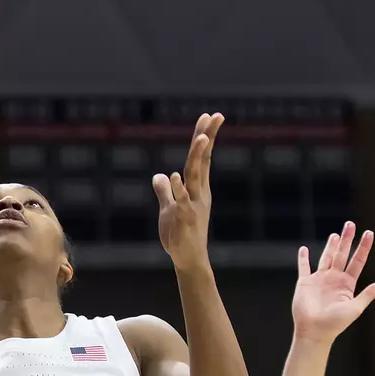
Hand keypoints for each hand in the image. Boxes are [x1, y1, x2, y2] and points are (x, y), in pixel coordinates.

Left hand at [153, 114, 223, 269]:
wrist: (188, 259)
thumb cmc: (180, 235)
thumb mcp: (169, 209)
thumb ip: (165, 192)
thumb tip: (160, 176)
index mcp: (196, 188)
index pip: (202, 158)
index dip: (205, 136)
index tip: (210, 116)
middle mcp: (198, 192)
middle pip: (201, 161)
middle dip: (207, 138)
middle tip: (214, 116)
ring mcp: (193, 205)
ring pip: (195, 177)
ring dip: (197, 158)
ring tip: (201, 138)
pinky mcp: (185, 220)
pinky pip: (181, 202)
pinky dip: (178, 190)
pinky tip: (174, 176)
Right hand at [291, 222, 374, 342]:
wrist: (314, 331)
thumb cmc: (335, 323)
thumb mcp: (355, 308)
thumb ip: (367, 295)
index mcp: (347, 284)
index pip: (357, 261)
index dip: (363, 247)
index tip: (369, 233)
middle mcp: (334, 279)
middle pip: (342, 254)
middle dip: (346, 240)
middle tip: (350, 224)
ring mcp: (319, 280)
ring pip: (326, 258)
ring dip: (330, 246)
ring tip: (335, 234)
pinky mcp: (305, 283)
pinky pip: (304, 267)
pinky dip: (303, 258)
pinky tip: (304, 249)